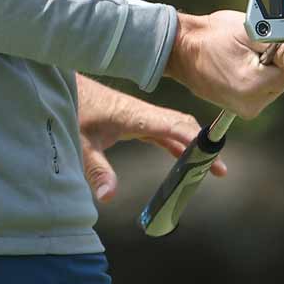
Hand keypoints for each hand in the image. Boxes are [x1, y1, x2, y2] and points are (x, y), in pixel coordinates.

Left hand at [75, 74, 227, 203]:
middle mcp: (143, 113)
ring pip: (174, 127)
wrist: (62, 85)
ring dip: (192, 145)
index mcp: (135, 115)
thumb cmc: (72, 109)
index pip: (173, 126)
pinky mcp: (134, 119)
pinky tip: (184, 158)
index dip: (194, 140)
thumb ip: (96, 169)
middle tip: (221, 169)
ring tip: (212, 167)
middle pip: (181, 125)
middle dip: (202, 145)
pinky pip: (163, 131)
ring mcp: (140, 115)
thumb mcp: (81, 143)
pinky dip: (176, 143)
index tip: (213, 155)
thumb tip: (110, 197)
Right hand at [163, 9, 283, 117]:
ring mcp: (246, 109)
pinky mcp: (242, 110)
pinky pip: (264, 92)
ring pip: (276, 85)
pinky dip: (257, 79)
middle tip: (248, 50)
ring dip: (265, 71)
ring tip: (240, 58)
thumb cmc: (210, 37)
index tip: (263, 46)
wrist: (182, 50)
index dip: (282, 54)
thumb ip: (280, 47)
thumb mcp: (248, 32)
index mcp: (253, 85)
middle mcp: (251, 104)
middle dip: (274, 63)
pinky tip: (239, 68)